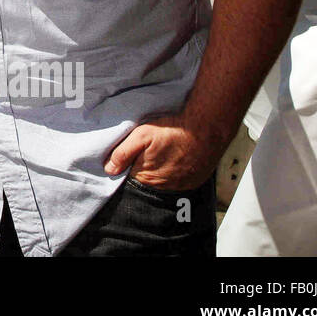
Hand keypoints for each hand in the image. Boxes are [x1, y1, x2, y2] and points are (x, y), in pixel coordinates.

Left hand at [104, 112, 223, 190]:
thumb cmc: (172, 131)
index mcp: (147, 177)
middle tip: (151, 151)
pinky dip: (176, 172)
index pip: (130, 176)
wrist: (206, 128)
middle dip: (145, 167)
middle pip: (147, 179)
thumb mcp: (142, 135)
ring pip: (163, 181)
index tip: (133, 154)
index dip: (129, 164)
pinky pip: (180, 181)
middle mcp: (164, 187)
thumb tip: (109, 170)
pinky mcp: (194, 182)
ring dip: (161, 170)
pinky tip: (178, 158)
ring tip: (165, 153)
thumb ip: (123, 153)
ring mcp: (181, 186)